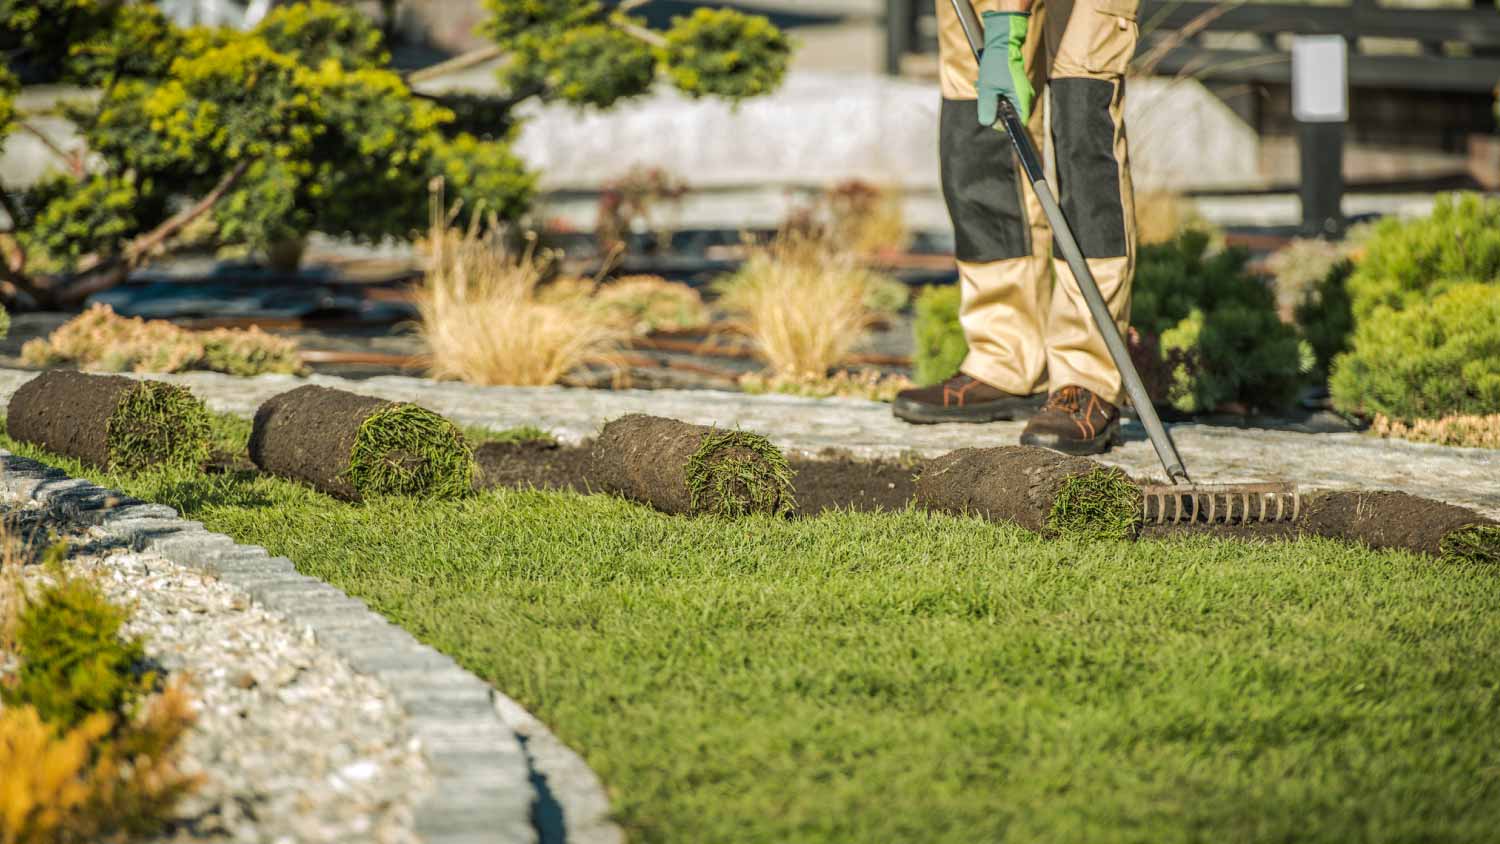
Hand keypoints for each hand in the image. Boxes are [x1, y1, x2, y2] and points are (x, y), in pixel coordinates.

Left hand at [977, 11, 1034, 127]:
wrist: (1002, 43)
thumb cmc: (996, 64)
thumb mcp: (987, 88)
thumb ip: (987, 108)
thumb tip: (987, 122)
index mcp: (1022, 99)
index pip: (1019, 123)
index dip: (1004, 123)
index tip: (991, 114)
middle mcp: (1026, 96)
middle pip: (1012, 115)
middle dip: (996, 110)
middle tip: (987, 97)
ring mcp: (1022, 91)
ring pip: (1008, 105)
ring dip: (995, 101)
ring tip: (987, 89)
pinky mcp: (1017, 86)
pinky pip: (1007, 96)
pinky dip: (997, 94)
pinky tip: (990, 85)